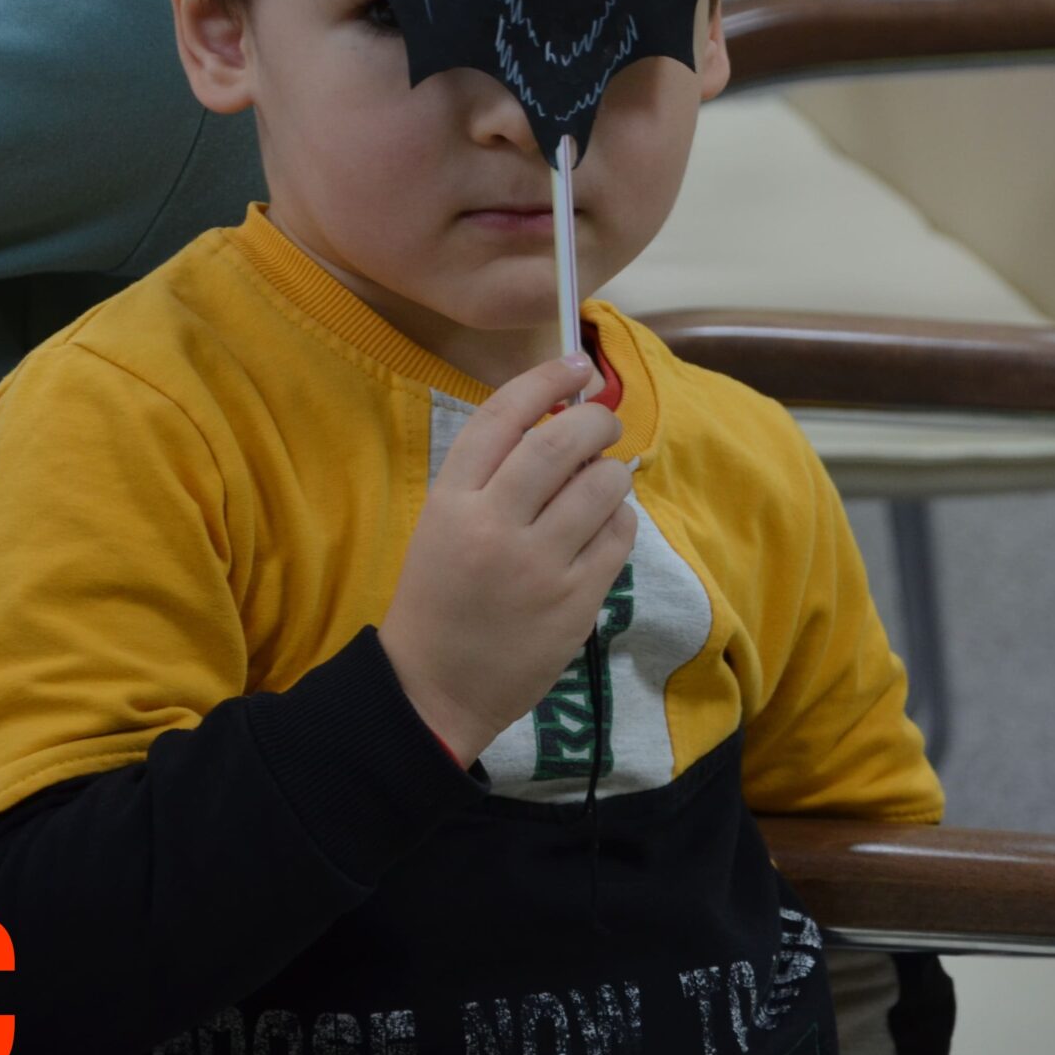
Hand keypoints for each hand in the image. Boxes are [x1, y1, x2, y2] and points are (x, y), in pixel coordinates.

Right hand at [381, 352, 636, 763]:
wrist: (433, 688)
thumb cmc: (440, 598)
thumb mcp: (444, 525)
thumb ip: (492, 478)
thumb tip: (563, 423)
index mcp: (451, 500)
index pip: (501, 416)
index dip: (544, 380)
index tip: (574, 365)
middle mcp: (494, 525)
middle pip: (560, 442)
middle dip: (596, 420)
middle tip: (604, 422)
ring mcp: (538, 565)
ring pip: (601, 486)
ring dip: (612, 473)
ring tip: (602, 483)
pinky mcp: (575, 602)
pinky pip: (618, 537)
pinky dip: (621, 520)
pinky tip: (606, 527)